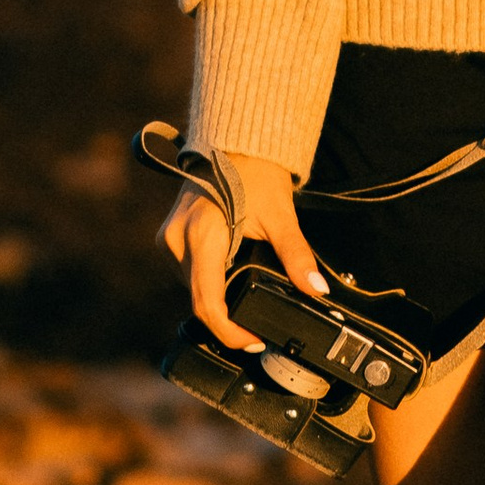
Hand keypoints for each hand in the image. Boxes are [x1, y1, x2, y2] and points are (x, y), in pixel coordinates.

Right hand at [162, 150, 327, 347]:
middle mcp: (177, 241)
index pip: (207, 303)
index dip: (229, 331)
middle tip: (259, 328)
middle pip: (200, 299)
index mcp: (202, 236)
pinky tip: (230, 283)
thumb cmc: (255, 173)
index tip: (253, 341)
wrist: (233, 144)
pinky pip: (188, 274)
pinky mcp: (170, 238)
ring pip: (192, 290)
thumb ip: (296, 255)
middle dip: (228, 319)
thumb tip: (316, 290)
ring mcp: (169, 240)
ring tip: (247, 306)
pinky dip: (209, 284)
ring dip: (218, 302)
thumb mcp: (280, 216)